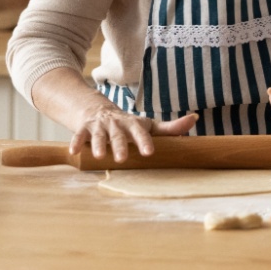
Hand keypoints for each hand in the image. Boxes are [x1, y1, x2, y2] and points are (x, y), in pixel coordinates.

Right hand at [69, 101, 197, 163]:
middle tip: (121, 159)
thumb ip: (170, 128)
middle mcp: (116, 124)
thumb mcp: (148, 125)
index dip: (145, 141)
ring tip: (98, 156)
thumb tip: (195, 119)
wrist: (98, 110)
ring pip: (98, 135)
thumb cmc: (128, 124)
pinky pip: (79, 136)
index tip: (149, 152)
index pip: (141, 132)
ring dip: (98, 144)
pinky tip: (76, 152)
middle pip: (118, 135)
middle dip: (119, 146)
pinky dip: (76, 143)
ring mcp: (99, 126)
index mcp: (133, 124)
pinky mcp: (84, 129)